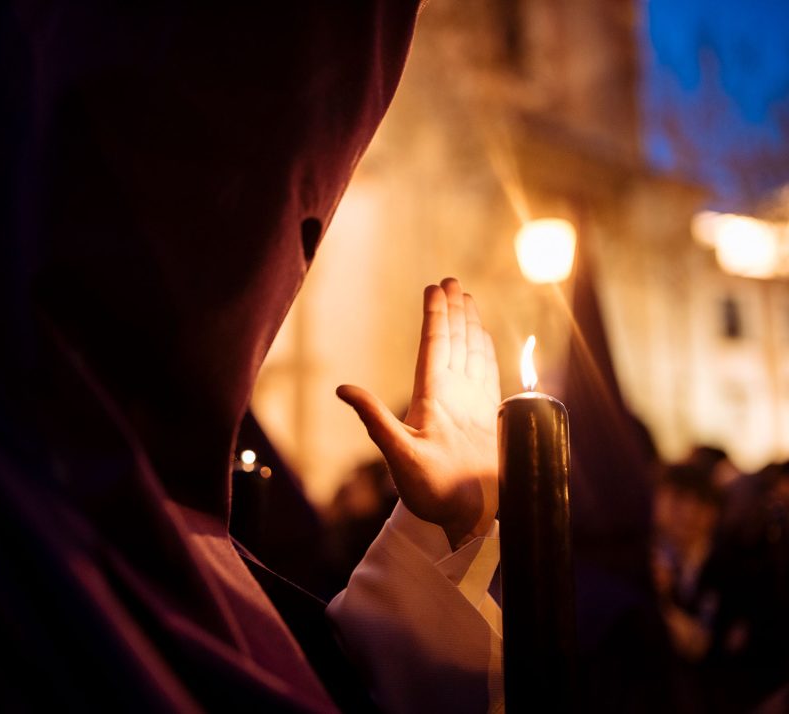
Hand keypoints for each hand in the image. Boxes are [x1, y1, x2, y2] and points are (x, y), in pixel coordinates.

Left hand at [337, 278, 500, 548]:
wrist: (459, 520)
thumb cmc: (428, 492)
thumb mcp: (398, 454)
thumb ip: (374, 419)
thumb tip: (342, 388)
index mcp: (430, 400)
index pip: (434, 347)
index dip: (435, 316)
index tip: (435, 287)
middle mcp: (449, 398)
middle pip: (451, 344)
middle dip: (453, 312)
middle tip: (451, 280)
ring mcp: (468, 408)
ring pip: (469, 356)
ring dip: (469, 327)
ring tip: (468, 300)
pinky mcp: (485, 421)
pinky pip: (487, 378)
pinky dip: (486, 354)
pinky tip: (484, 340)